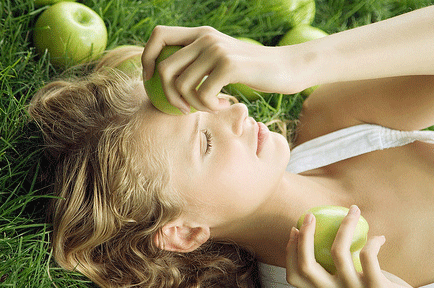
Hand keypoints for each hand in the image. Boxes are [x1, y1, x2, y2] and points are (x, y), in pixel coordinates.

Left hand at [142, 25, 304, 112]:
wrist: (286, 68)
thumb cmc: (252, 71)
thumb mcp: (221, 60)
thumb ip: (199, 62)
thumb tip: (167, 79)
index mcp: (201, 33)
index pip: (158, 35)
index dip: (147, 58)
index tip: (150, 81)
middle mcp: (205, 37)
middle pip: (164, 68)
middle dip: (168, 95)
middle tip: (184, 109)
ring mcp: (216, 49)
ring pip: (182, 85)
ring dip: (193, 105)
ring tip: (211, 107)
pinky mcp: (228, 65)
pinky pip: (203, 94)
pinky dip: (210, 107)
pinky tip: (225, 105)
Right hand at [285, 205, 433, 287]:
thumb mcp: (354, 281)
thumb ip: (338, 266)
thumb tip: (323, 229)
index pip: (295, 276)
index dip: (290, 251)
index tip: (296, 229)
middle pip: (306, 266)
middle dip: (304, 237)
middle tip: (310, 215)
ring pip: (338, 253)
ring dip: (344, 226)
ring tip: (353, 210)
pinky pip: (367, 256)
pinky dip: (372, 241)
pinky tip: (379, 237)